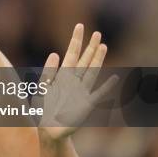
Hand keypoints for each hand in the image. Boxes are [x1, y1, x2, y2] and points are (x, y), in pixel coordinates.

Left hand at [37, 23, 118, 140]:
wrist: (48, 129)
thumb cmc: (44, 108)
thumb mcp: (43, 88)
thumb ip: (49, 72)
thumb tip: (55, 54)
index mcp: (62, 75)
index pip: (71, 54)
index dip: (76, 41)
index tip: (80, 26)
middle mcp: (74, 81)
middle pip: (84, 60)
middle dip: (90, 47)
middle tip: (97, 33)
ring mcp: (81, 91)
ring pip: (91, 72)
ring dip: (97, 60)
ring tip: (103, 46)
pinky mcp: (86, 104)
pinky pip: (97, 94)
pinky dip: (106, 87)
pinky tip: (114, 77)